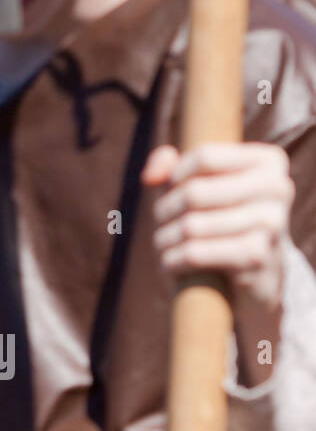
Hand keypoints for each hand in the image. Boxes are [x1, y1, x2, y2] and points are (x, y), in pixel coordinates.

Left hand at [142, 142, 292, 384]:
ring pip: (190, 226)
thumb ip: (167, 165)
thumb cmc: (219, 216)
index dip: (175, 174)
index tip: (171, 189)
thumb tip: (151, 177)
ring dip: (165, 238)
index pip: (205, 156)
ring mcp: (272, 224)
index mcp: (269, 161)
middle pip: (194, 193)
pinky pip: (195, 254)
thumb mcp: (197, 182)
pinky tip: (171, 262)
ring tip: (164, 243)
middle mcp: (279, 188)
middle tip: (162, 222)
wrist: (257, 273)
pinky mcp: (258, 257)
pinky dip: (173, 260)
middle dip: (165, 210)